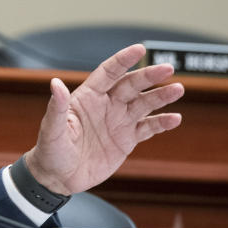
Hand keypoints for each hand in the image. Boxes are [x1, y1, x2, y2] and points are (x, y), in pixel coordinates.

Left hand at [25, 44, 183, 195]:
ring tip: (177, 89)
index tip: (139, 49)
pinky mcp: (126, 140)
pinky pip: (148, 128)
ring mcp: (118, 122)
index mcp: (87, 98)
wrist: (58, 178)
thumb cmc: (50, 152)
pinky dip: (162, 123)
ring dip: (160, 96)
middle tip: (168, 67)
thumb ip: (57, 107)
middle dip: (148, 76)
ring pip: (143, 104)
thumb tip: (55, 83)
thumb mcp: (52, 130)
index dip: (123, 60)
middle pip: (131, 85)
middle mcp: (105, 105)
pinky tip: (175, 118)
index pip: (108, 73)